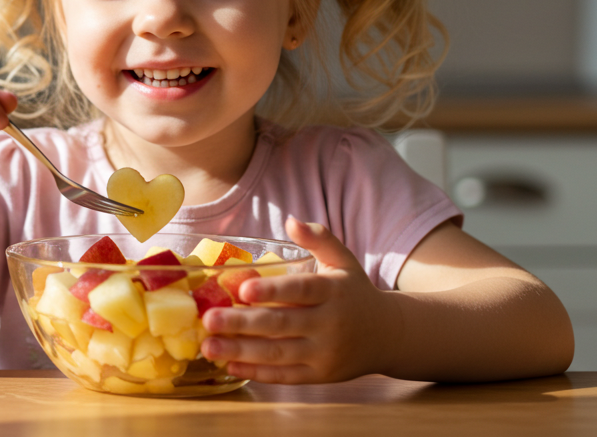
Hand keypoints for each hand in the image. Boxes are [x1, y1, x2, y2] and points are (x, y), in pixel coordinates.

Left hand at [199, 217, 401, 383]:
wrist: (388, 336)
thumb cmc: (355, 293)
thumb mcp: (344, 261)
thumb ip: (319, 239)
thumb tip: (291, 221)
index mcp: (334, 291)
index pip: (302, 290)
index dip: (273, 290)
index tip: (243, 288)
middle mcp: (330, 324)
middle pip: (282, 324)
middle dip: (242, 323)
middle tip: (208, 319)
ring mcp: (325, 353)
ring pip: (279, 353)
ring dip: (241, 351)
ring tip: (208, 346)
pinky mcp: (320, 376)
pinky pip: (286, 376)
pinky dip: (257, 373)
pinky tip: (230, 365)